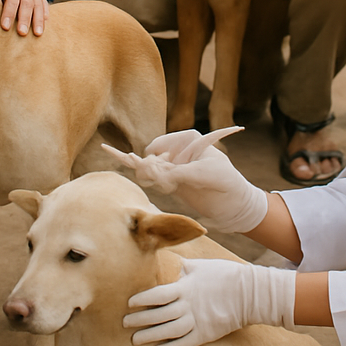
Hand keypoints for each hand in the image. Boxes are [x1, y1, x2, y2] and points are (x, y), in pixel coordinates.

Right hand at [103, 127, 268, 233]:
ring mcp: (173, 166)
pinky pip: (149, 174)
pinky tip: (109, 151)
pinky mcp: (171, 181)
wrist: (236, 206)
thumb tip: (159, 176)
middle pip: (150, 157)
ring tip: (171, 187)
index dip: (157, 163)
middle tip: (169, 184)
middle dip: (151, 172)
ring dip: (150, 179)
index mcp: (187, 139)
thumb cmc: (226, 183)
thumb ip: (181, 173)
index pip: (158, 147)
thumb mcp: (207, 175)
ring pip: (147, 168)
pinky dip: (134, 168)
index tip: (167, 177)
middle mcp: (178, 150)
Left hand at [124, 259, 294, 345]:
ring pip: (168, 331)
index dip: (143, 299)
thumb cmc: (224, 274)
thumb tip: (169, 262)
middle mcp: (189, 305)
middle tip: (124, 322)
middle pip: (159, 314)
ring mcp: (197, 321)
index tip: (129, 302)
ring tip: (134, 339)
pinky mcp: (205, 334)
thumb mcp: (201, 266)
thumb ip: (183, 267)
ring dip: (150, 336)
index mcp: (186, 286)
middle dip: (140, 319)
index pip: (159, 294)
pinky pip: (182, 344)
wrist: (249, 293)